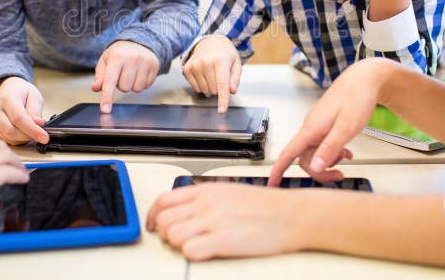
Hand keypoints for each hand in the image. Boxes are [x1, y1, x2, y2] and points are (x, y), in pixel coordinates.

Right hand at [0, 77, 47, 144]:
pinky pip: (7, 141)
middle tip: (41, 133)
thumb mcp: (34, 96)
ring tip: (32, 129)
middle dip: (29, 136)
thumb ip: (36, 110)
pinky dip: (18, 139)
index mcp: (7, 99)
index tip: (45, 137)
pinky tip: (24, 131)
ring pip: (9, 138)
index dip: (32, 130)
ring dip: (24, 138)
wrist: (8, 91)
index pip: (19, 118)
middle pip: (11, 131)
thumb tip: (38, 124)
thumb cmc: (22, 93)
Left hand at [92, 41, 159, 112]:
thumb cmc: (119, 53)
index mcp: (117, 56)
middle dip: (121, 85)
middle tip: (122, 74)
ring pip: (136, 89)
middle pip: (124, 88)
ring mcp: (145, 61)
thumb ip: (100, 76)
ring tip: (131, 73)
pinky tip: (140, 73)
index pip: (110, 81)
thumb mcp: (105, 61)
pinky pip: (146, 86)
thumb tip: (96, 88)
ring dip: (132, 85)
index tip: (105, 110)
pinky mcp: (155, 65)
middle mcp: (132, 58)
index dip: (107, 97)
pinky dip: (141, 83)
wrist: (138, 41)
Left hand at [146, 183, 302, 260]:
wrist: (292, 215)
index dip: (153, 216)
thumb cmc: (266, 206)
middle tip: (177, 239)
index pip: (163, 200)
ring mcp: (214, 221)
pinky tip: (205, 251)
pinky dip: (192, 254)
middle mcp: (206, 203)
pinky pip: (189, 250)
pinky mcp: (223, 240)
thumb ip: (204, 198)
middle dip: (165, 233)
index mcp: (206, 190)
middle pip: (163, 219)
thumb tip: (183, 209)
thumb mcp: (229, 191)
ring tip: (194, 245)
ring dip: (178, 244)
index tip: (153, 225)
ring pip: (171, 235)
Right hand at [182, 35, 240, 112]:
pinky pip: (196, 88)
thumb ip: (235, 78)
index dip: (223, 99)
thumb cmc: (224, 53)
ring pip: (205, 90)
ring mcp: (194, 65)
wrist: (209, 41)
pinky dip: (202, 85)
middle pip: (214, 89)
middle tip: (220, 75)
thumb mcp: (236, 62)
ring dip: (210, 87)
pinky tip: (204, 75)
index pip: (222, 84)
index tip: (222, 110)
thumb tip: (231, 91)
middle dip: (219, 88)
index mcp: (220, 60)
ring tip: (212, 73)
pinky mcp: (187, 68)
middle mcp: (205, 62)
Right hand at [268, 58, 398, 185]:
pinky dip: (333, 151)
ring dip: (329, 160)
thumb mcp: (347, 127)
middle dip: (320, 170)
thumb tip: (316, 167)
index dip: (278, 170)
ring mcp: (317, 125)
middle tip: (340, 174)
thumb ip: (330, 148)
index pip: (289, 152)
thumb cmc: (357, 98)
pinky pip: (323, 144)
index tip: (271, 184)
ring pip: (315, 152)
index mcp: (312, 128)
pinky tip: (346, 151)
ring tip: (347, 157)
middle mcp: (311, 126)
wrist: (365, 78)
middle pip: (305, 158)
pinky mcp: (325, 124)